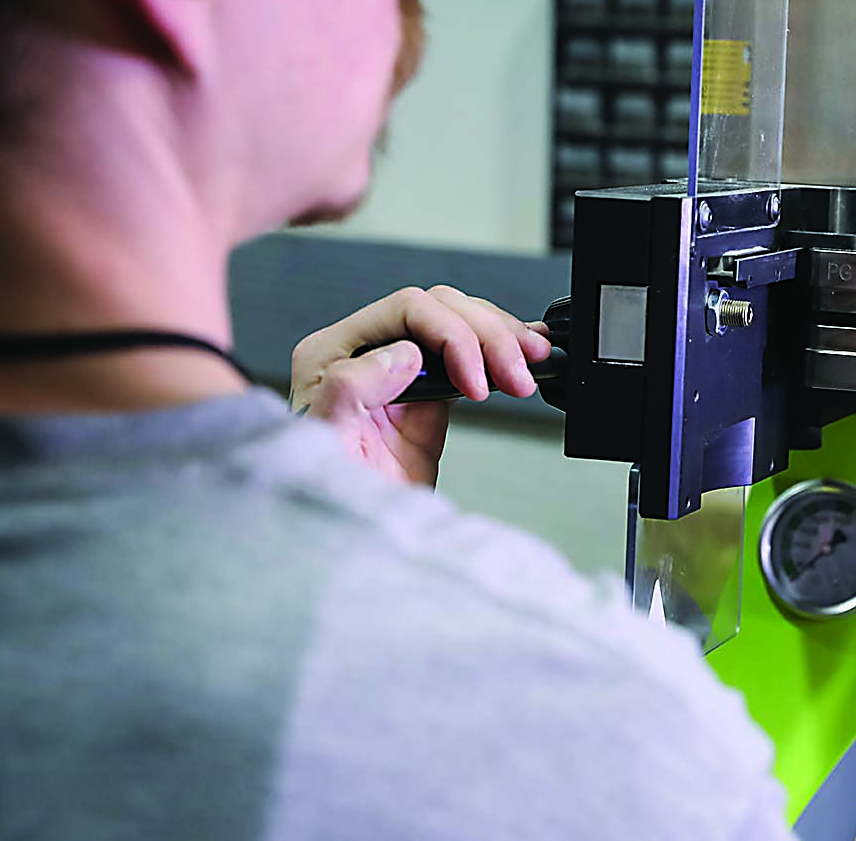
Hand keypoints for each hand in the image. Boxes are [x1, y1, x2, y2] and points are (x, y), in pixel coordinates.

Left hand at [289, 286, 549, 485]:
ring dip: (503, 339)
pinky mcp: (432, 393)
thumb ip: (350, 389)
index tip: (472, 382)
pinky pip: (471, 353)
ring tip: (527, 366)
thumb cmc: (330, 500)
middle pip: (441, 308)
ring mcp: (401, 372)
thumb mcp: (327, 447)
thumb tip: (403, 354)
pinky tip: (527, 355)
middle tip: (515, 374)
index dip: (451, 336)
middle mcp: (366, 353)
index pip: (406, 310)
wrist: (354, 547)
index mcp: (332, 354)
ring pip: (462, 322)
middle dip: (487, 335)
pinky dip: (503, 351)